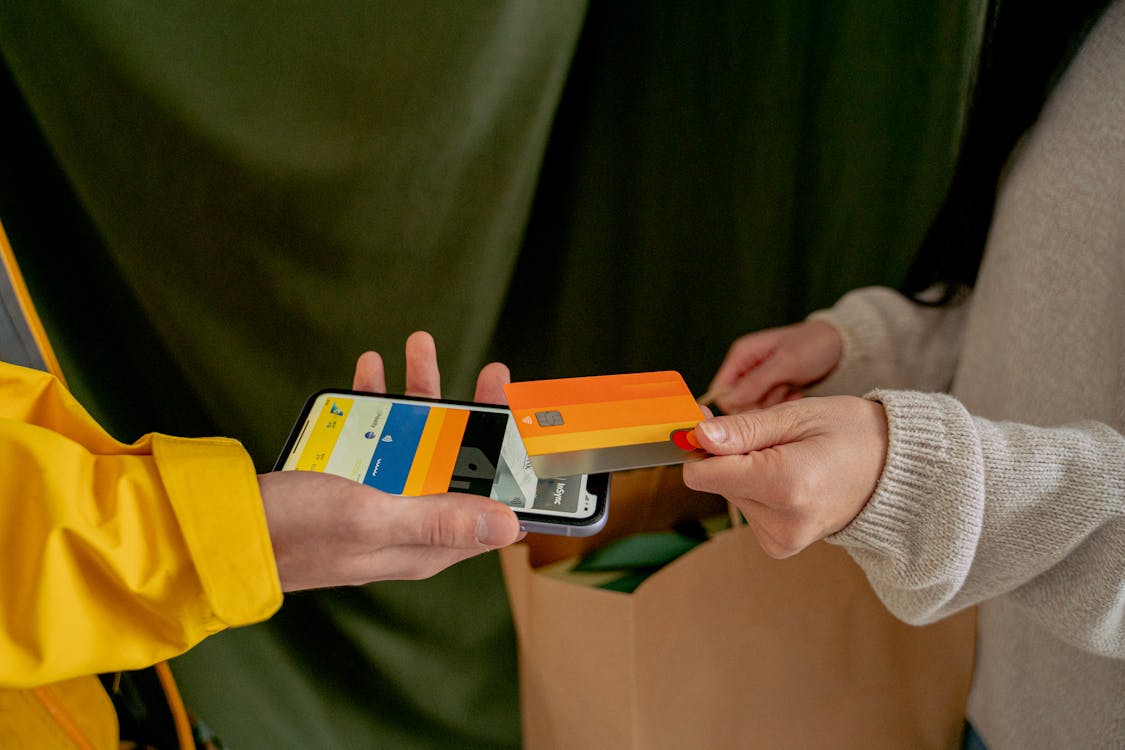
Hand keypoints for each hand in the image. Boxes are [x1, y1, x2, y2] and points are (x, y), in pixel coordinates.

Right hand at [261, 331, 521, 590]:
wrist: (222, 533)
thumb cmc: (294, 532)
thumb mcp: (372, 518)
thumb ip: (440, 519)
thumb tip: (510, 526)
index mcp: (427, 542)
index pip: (492, 504)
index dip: (514, 465)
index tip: (528, 424)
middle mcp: (411, 521)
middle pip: (460, 464)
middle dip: (475, 414)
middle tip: (491, 370)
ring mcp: (381, 499)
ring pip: (417, 442)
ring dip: (422, 395)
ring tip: (419, 346)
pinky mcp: (351, 482)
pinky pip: (376, 438)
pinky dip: (375, 402)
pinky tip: (371, 368)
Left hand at [681, 396, 886, 557]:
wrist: (896, 473)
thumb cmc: (852, 434)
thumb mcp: (797, 416)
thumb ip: (744, 429)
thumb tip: (699, 436)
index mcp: (785, 485)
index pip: (704, 473)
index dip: (702, 444)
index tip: (713, 424)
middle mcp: (782, 522)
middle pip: (717, 482)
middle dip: (731, 456)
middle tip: (772, 438)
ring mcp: (782, 539)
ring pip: (731, 495)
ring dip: (748, 474)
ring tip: (792, 460)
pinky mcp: (780, 546)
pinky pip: (748, 510)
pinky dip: (760, 492)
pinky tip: (791, 481)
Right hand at [705, 320, 841, 413]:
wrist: (840, 345)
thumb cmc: (813, 345)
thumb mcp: (786, 363)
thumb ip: (756, 382)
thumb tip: (729, 401)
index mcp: (741, 355)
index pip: (721, 391)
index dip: (734, 404)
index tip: (757, 406)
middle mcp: (746, 368)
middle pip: (737, 403)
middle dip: (760, 403)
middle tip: (781, 390)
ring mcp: (759, 380)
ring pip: (755, 408)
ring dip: (774, 404)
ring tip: (791, 387)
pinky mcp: (773, 389)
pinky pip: (770, 408)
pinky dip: (784, 404)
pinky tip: (796, 391)